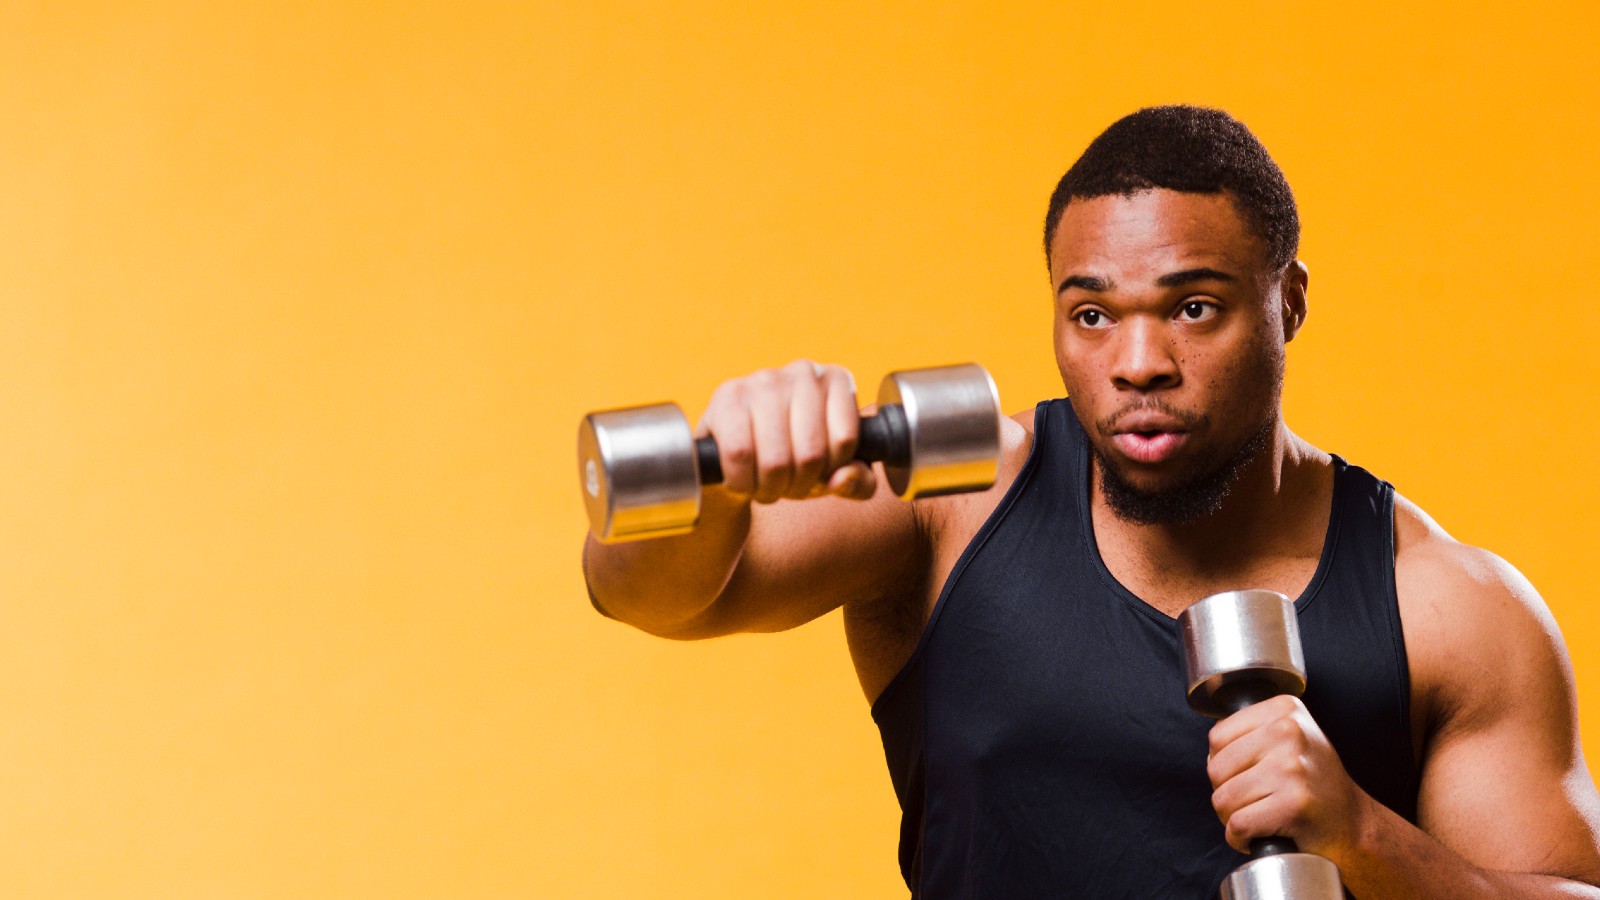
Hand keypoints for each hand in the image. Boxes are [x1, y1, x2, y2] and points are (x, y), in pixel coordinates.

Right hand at [697, 359, 875, 503]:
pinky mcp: (728, 394)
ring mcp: (764, 379)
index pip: (845, 442)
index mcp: (838, 381)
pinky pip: (739, 453)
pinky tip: (743, 479)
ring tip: (766, 486)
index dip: (830, 472)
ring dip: (769, 488)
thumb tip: (844, 478)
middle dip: (797, 485)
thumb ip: (858, 482)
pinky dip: (741, 480)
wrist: (737, 448)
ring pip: (776, 459)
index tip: (817, 474)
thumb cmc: (794, 457)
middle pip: (811, 454)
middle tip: (786, 486)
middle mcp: (804, 372)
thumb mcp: (834, 474)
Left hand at [1207, 694, 1372, 857]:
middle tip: (1257, 802)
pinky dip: (1241, 839)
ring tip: (1262, 817)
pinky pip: (1238, 826)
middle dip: (1226, 794)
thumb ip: (1253, 733)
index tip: (1250, 777)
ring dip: (1233, 819)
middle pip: (1215, 769)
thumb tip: (1212, 750)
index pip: (1217, 737)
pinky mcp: (1294, 805)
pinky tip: (1262, 836)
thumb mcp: (1290, 741)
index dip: (1224, 765)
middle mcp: (1289, 731)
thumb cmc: (1315, 786)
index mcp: (1284, 709)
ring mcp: (1292, 768)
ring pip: (1223, 800)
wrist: (1356, 826)